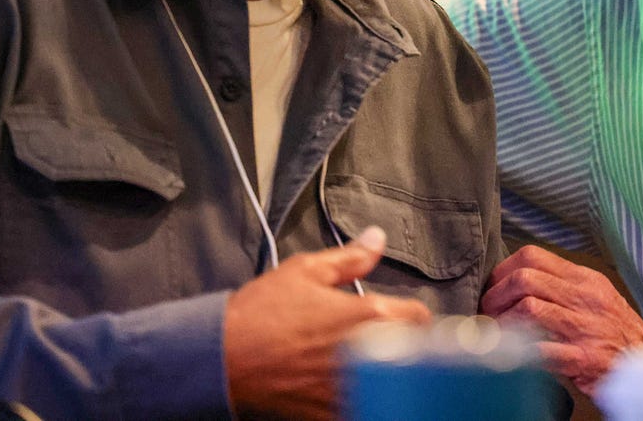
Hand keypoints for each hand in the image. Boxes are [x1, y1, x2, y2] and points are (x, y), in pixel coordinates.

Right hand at [224, 226, 430, 419]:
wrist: (222, 357)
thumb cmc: (261, 313)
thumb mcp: (304, 271)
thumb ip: (349, 258)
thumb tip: (377, 238)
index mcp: (366, 317)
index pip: (420, 318)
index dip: (415, 314)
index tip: (406, 316)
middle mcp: (365, 356)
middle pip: (417, 356)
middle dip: (409, 346)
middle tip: (393, 341)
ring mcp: (349, 390)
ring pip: (395, 387)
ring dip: (391, 375)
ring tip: (377, 367)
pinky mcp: (330, 414)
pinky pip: (365, 409)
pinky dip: (366, 398)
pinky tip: (355, 387)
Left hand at [481, 245, 642, 394]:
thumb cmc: (618, 333)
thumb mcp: (595, 297)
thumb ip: (562, 286)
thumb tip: (518, 281)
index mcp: (585, 279)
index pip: (533, 256)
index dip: (503, 270)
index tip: (494, 286)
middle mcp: (585, 298)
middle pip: (525, 278)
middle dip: (496, 295)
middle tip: (489, 312)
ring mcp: (585, 327)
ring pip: (529, 307)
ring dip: (503, 322)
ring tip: (497, 333)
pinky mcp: (585, 358)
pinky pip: (543, 348)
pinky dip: (521, 350)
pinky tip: (514, 354)